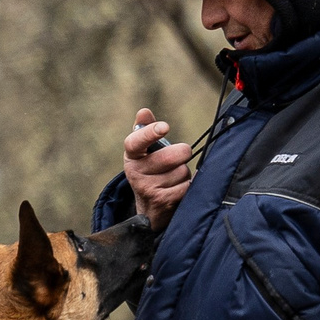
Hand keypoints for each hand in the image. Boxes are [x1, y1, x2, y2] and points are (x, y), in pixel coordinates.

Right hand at [122, 108, 191, 223]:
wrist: (148, 208)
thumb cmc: (150, 171)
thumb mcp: (144, 152)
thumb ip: (146, 130)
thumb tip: (143, 111)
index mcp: (132, 156)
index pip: (135, 142)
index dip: (150, 133)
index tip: (165, 127)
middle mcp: (136, 173)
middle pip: (174, 155)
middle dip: (182, 154)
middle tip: (177, 158)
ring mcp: (147, 188)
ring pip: (182, 171)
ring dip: (183, 173)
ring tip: (172, 179)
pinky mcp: (162, 201)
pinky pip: (187, 186)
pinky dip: (187, 186)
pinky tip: (176, 189)